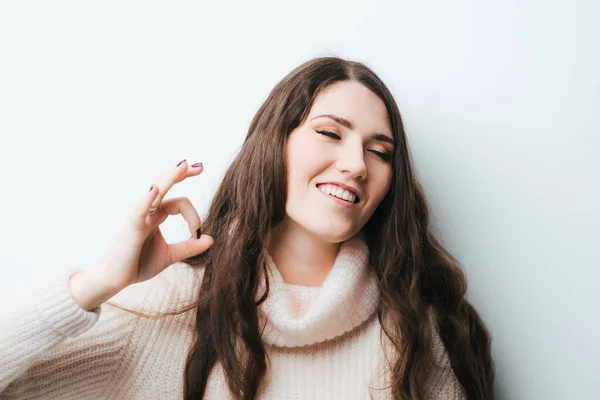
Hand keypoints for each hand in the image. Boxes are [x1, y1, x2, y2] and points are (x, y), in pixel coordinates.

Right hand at [69, 160, 213, 310]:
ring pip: (156, 191)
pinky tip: (156, 188)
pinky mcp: (131, 226)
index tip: (197, 234)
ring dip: (170, 177)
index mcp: (157, 216)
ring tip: (183, 165)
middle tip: (200, 166)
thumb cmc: (137, 265)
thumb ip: (190, 247)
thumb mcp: (170, 255)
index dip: (193, 217)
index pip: (180, 204)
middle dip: (182, 174)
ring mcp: (139, 216)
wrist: (115, 280)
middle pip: (166, 185)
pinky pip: (140, 209)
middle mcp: (148, 211)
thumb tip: (211, 239)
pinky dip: (148, 197)